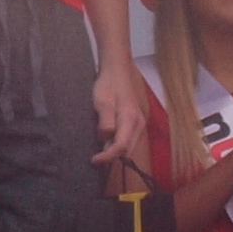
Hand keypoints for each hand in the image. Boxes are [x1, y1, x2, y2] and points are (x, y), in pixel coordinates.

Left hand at [92, 57, 150, 175]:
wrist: (117, 71)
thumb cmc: (108, 85)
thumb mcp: (103, 102)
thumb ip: (106, 121)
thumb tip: (106, 138)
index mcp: (130, 120)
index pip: (121, 147)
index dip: (107, 156)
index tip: (94, 160)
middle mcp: (138, 125)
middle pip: (127, 150)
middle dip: (112, 157)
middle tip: (95, 158)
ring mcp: (138, 124)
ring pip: (128, 147)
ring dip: (115, 152)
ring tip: (99, 152)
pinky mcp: (135, 123)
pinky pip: (127, 140)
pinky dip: (117, 145)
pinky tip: (106, 142)